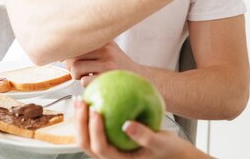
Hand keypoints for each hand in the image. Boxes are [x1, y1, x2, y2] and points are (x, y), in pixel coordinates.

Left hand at [65, 41, 137, 86]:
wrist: (141, 79)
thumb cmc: (119, 66)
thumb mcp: (109, 50)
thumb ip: (90, 49)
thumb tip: (62, 55)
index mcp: (104, 41)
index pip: (77, 42)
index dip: (66, 52)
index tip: (63, 58)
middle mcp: (106, 49)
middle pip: (73, 56)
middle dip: (70, 66)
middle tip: (78, 71)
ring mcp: (107, 63)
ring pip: (76, 68)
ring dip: (77, 76)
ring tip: (85, 76)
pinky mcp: (107, 78)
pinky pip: (84, 81)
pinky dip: (86, 84)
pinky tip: (95, 82)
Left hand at [74, 99, 198, 158]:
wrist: (169, 151)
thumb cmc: (166, 149)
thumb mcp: (160, 143)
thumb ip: (145, 136)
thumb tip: (127, 125)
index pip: (100, 148)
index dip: (94, 130)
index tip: (96, 110)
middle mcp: (109, 156)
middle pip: (86, 143)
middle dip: (80, 123)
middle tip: (82, 102)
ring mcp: (107, 148)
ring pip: (86, 136)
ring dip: (80, 118)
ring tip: (80, 99)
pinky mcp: (108, 139)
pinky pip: (94, 127)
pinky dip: (89, 114)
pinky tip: (91, 97)